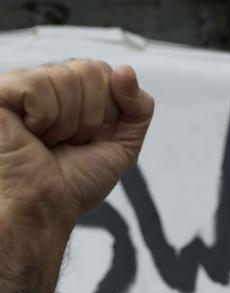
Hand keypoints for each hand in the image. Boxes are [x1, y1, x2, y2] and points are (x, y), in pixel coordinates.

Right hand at [0, 61, 152, 292]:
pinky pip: (40, 86)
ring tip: (47, 140)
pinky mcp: (2, 90)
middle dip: (91, 118)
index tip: (90, 140)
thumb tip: (126, 70)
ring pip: (68, 77)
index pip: (107, 73)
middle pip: (92, 71)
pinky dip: (44, 118)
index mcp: (76, 94)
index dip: (108, 113)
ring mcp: (24, 84)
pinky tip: (29, 132)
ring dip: (67, 123)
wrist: (47, 207)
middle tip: (68, 142)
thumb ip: (139, 110)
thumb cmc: (75, 183)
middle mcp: (49, 83)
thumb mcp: (123, 147)